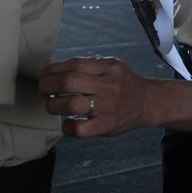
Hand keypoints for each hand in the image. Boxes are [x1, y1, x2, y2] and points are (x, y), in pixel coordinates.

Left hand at [39, 57, 153, 136]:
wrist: (148, 102)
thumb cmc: (124, 84)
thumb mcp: (113, 66)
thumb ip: (89, 65)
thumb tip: (55, 69)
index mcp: (109, 67)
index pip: (75, 64)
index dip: (54, 69)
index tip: (45, 74)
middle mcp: (109, 85)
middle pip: (69, 82)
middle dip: (48, 85)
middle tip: (43, 89)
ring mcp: (108, 107)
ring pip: (71, 105)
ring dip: (53, 105)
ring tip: (52, 104)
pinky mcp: (106, 126)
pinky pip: (79, 129)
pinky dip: (67, 126)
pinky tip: (67, 122)